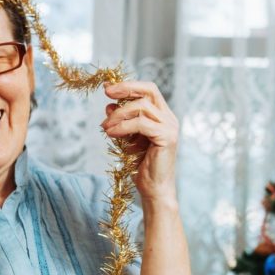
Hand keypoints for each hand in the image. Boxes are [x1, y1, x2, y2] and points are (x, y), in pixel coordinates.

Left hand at [100, 81, 179, 203]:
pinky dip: (123, 126)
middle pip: (149, 91)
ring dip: (119, 114)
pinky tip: (111, 133)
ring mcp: (170, 127)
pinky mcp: (166, 137)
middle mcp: (169, 118)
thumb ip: (120, 121)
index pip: (148, 91)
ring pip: (142, 106)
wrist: (153, 189)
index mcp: (162, 116)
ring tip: (105, 126)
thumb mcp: (126, 138)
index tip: (108, 88)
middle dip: (126, 88)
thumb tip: (109, 105)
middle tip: (106, 93)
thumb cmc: (140, 165)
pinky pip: (141, 123)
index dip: (128, 86)